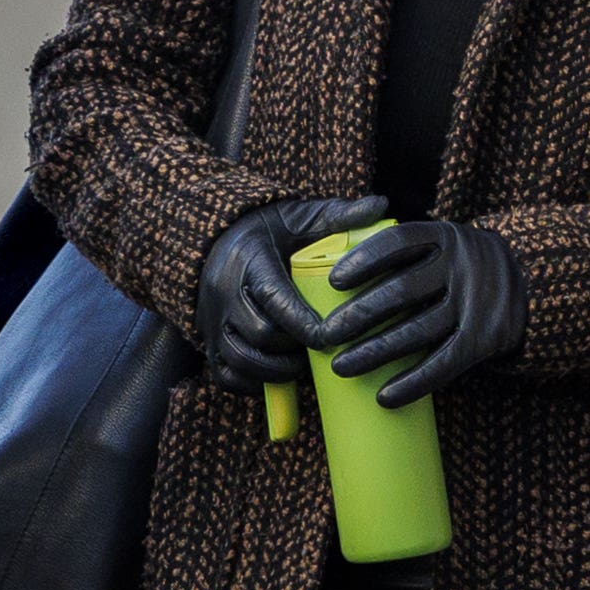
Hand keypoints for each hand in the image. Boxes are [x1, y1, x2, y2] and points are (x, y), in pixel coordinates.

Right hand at [193, 195, 390, 391]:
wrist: (216, 238)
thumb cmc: (270, 231)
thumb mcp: (301, 216)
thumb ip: (339, 213)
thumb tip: (381, 205)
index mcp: (249, 260)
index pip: (274, 297)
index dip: (304, 323)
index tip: (331, 337)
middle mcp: (224, 291)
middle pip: (260, 333)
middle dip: (295, 349)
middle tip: (322, 349)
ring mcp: (212, 320)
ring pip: (240, 359)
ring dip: (276, 371)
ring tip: (303, 365)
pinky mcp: (208, 342)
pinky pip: (225, 376)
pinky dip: (252, 384)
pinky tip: (277, 378)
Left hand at [322, 219, 526, 404]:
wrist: (529, 279)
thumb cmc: (459, 264)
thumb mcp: (441, 241)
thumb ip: (403, 250)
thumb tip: (335, 277)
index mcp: (443, 236)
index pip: (398, 243)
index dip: (364, 260)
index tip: (333, 281)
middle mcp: (460, 267)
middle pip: (402, 291)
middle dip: (359, 315)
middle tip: (325, 334)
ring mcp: (474, 304)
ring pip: (417, 332)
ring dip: (375, 353)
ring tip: (340, 367)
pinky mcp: (485, 339)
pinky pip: (444, 364)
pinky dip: (412, 382)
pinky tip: (383, 396)